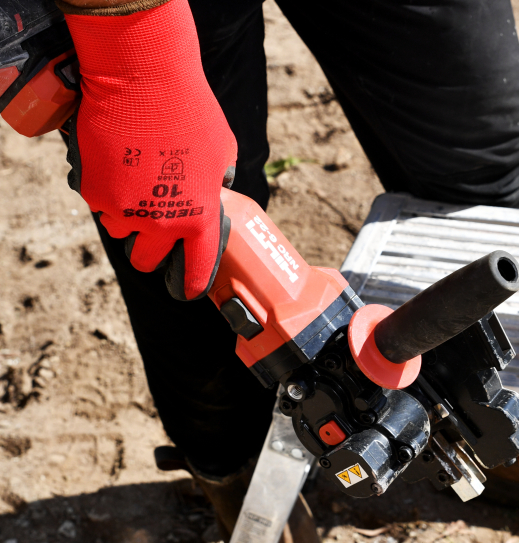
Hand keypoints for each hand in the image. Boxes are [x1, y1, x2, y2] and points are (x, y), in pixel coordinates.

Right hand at [63, 0, 236, 299]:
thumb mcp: (223, 153)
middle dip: (149, 250)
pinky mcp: (94, 193)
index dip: (189, 283)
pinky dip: (108, 190)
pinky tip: (120, 163)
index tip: (186, 290)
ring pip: (120, 230)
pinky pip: (101, 203)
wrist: (144, 77)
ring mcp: (124, 210)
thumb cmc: (191, 110)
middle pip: (146, 261)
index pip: (194, 269)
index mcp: (199, 218)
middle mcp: (161, 223)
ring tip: (137, 180)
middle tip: (152, 228)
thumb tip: (213, 192)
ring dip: (127, 215)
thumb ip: (217, 183)